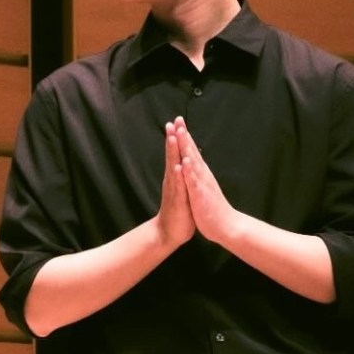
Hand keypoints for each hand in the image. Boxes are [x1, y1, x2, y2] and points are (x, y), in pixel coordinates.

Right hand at [156, 119, 195, 247]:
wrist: (169, 233)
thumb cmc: (178, 211)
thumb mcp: (182, 190)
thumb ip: (182, 176)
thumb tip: (184, 162)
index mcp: (176, 177)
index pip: (177, 153)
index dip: (177, 137)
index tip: (177, 121)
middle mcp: (172, 180)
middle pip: (173, 155)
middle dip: (173, 138)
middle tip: (172, 122)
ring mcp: (174, 189)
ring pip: (173, 167)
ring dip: (172, 153)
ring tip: (172, 138)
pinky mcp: (177, 200)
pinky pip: (178, 186)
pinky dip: (178, 176)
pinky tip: (178, 167)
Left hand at [172, 117, 237, 243]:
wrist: (226, 227)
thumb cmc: (212, 209)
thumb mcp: (202, 188)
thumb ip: (198, 176)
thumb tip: (195, 163)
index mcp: (201, 174)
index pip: (191, 152)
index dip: (185, 137)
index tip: (177, 122)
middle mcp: (203, 176)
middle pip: (192, 152)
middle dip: (185, 135)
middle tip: (178, 119)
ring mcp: (202, 185)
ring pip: (193, 163)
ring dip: (187, 149)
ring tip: (180, 133)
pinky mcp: (201, 197)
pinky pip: (194, 183)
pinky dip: (190, 173)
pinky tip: (185, 162)